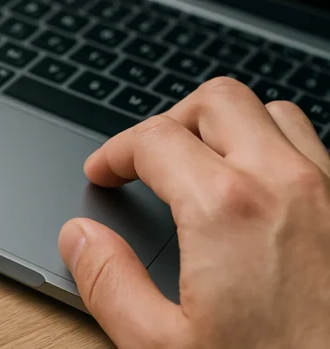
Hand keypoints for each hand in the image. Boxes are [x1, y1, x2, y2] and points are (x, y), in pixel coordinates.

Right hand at [59, 77, 329, 348]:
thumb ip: (110, 285)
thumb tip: (80, 239)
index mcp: (225, 209)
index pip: (153, 139)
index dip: (114, 152)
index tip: (104, 172)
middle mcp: (284, 183)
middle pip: (216, 101)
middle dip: (170, 122)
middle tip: (147, 160)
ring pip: (271, 113)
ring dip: (228, 128)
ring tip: (201, 166)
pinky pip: (312, 147)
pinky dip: (274, 149)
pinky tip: (257, 191)